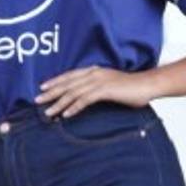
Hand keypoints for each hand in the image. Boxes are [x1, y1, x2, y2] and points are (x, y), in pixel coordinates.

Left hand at [36, 66, 156, 117]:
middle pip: (67, 84)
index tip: (42, 88)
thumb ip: (97, 88)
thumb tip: (85, 96)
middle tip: (37, 100)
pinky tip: (65, 114)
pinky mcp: (105, 90)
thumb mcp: (110, 84)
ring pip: (73, 92)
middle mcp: (93, 74)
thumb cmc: (131, 87)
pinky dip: (74, 107)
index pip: (69, 76)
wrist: (148, 85)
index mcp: (93, 71)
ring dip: (59, 103)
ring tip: (48, 112)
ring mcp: (99, 81)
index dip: (55, 81)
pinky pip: (85, 99)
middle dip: (51, 92)